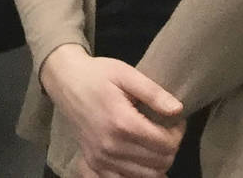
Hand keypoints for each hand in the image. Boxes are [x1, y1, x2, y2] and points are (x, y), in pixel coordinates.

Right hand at [39, 45, 183, 177]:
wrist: (65, 81)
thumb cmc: (97, 74)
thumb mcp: (126, 74)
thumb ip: (153, 92)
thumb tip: (177, 110)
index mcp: (122, 122)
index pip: (166, 144)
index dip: (178, 133)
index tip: (175, 120)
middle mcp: (111, 146)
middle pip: (160, 163)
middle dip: (170, 147)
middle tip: (165, 130)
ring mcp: (101, 158)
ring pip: (147, 176)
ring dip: (158, 162)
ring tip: (153, 142)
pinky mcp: (94, 163)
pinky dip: (139, 174)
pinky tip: (140, 159)